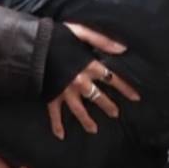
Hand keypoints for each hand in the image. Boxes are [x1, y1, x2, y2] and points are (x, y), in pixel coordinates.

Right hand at [48, 22, 140, 140]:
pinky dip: (57, 125)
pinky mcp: (51, 96)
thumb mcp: (81, 32)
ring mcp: (65, 91)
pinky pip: (55, 114)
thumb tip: (123, 49)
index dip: (125, 88)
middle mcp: (80, 82)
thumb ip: (102, 40)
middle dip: (108, 106)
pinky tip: (61, 136)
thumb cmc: (57, 36)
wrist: (32, 46)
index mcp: (89, 66)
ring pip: (79, 110)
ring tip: (94, 130)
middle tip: (115, 114)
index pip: (112, 79)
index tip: (136, 98)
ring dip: (87, 121)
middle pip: (98, 97)